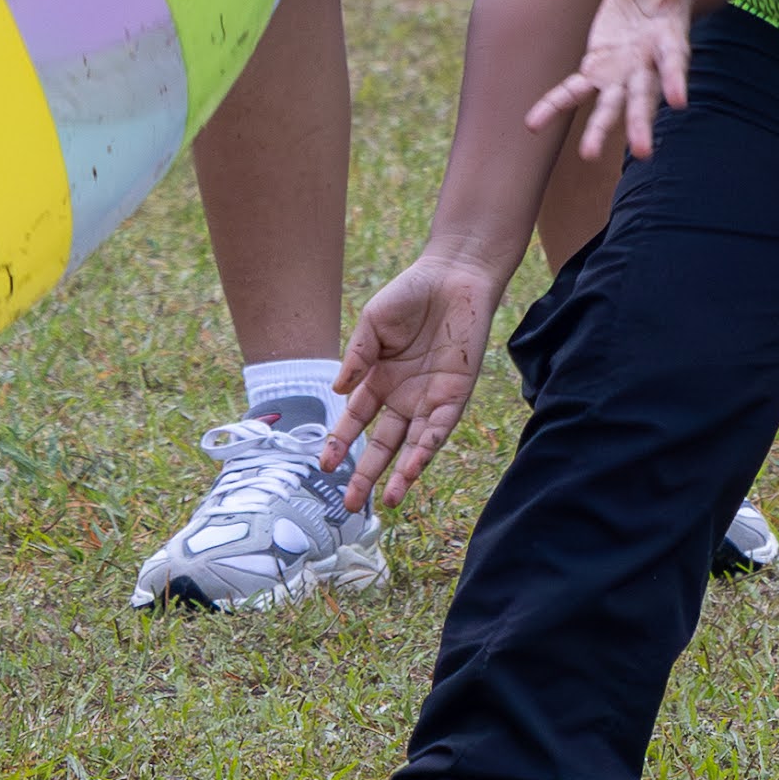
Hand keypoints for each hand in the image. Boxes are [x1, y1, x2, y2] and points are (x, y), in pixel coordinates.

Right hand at [328, 248, 504, 512]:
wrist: (454, 275)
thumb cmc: (411, 294)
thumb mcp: (373, 324)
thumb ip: (358, 357)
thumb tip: (337, 390)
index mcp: (379, 379)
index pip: (355, 420)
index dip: (340, 442)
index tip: (324, 465)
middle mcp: (403, 396)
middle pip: (382, 444)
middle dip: (366, 474)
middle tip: (349, 504)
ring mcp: (428, 398)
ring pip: (411, 446)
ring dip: (400, 474)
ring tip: (387, 502)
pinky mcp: (454, 394)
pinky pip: (438, 429)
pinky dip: (425, 450)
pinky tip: (412, 470)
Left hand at [527, 0, 704, 166]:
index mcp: (669, 41)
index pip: (674, 62)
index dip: (675, 80)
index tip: (678, 101)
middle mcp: (647, 65)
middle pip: (644, 96)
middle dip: (641, 122)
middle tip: (643, 152)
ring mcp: (621, 71)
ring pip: (610, 104)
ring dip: (600, 129)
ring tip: (588, 154)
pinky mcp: (597, 67)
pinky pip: (574, 90)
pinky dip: (555, 106)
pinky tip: (533, 124)